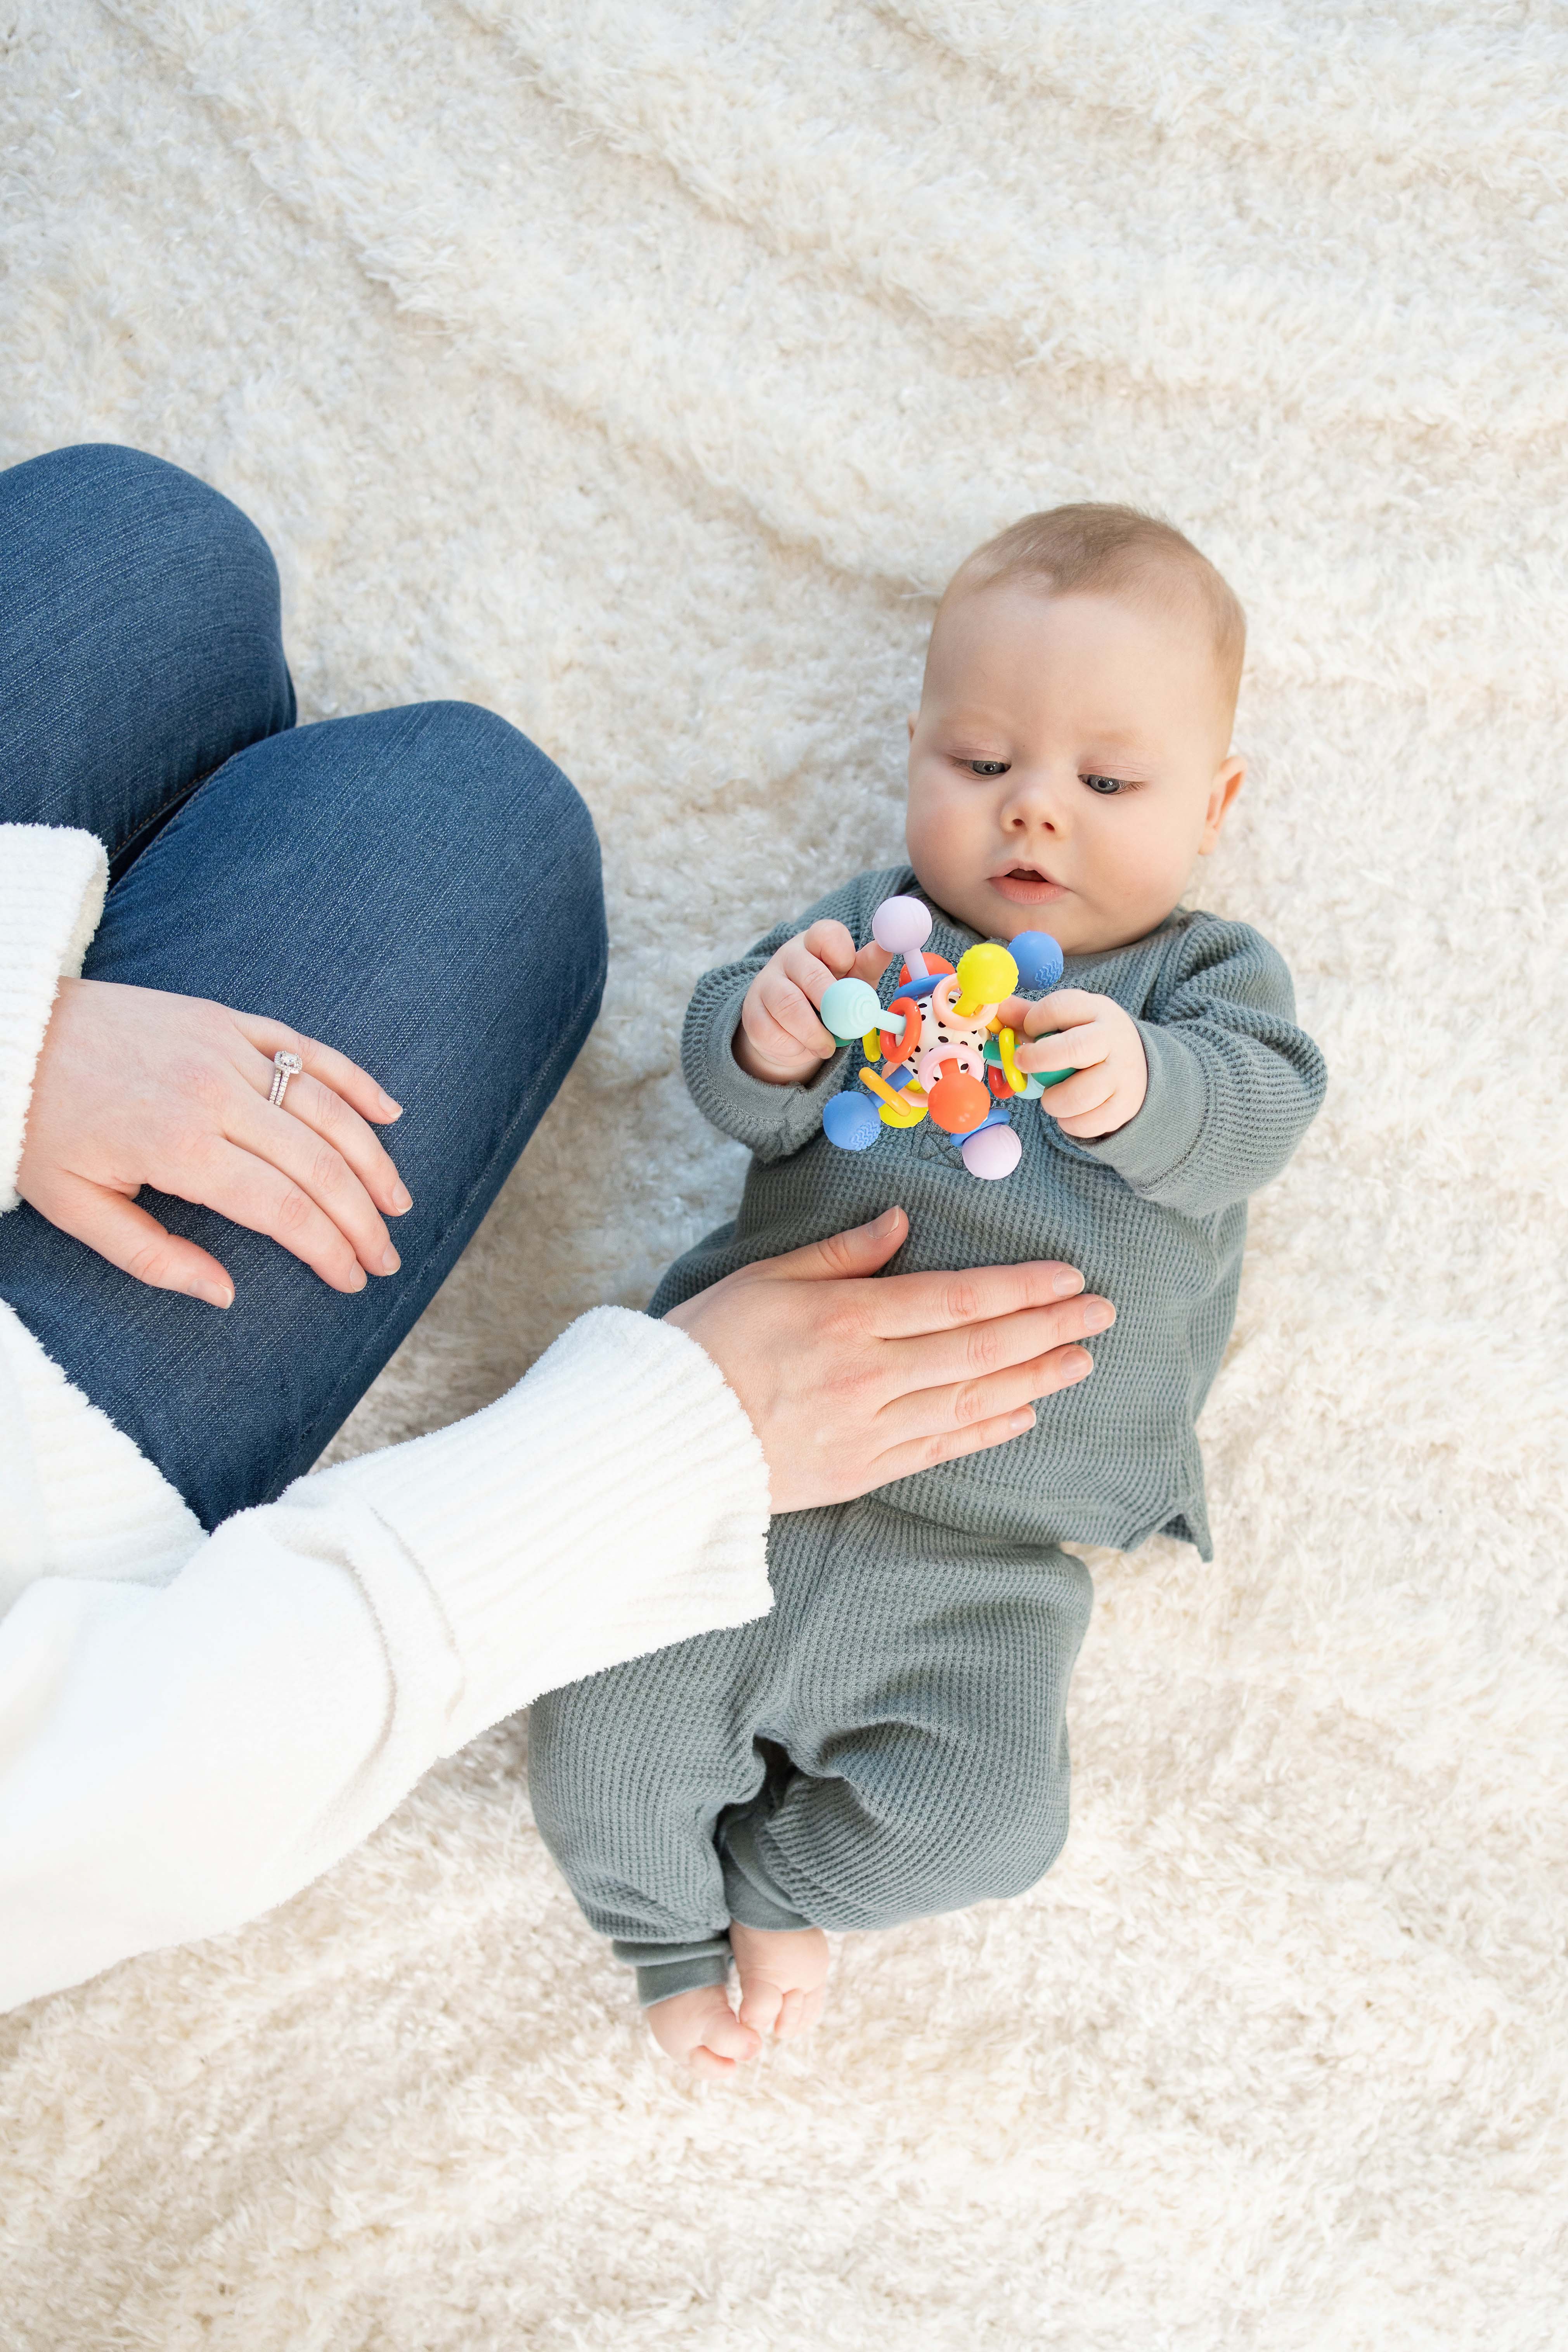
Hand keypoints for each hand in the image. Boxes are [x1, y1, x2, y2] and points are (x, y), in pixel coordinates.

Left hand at [18, 978, 410, 1306]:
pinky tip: (389, 1114)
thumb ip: (154, 1258)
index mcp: (177, 1147)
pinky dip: (354, 1080)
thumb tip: (224, 1293)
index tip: (352, 1280)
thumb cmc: (40, 1128)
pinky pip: (307, 1047)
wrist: (10, 1035)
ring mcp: (224, 1047)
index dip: (329, 1249)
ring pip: (326, 1107)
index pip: (283, 1209)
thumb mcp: (76, 1209)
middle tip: (386, 1257)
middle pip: (318, 1164)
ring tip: (395, 1202)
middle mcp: (213, 1093)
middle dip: (362, 1218)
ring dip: (372, 1159)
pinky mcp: (224, 1017)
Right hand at [664, 1206, 1113, 1511]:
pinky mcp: (862, 1472)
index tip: (1067, 1278)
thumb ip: (840, 1254)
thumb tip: (902, 1224)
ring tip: (1081, 1360)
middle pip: (980, 1350)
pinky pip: (941, 1449)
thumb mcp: (766, 1277)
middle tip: (1102, 1314)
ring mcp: (870, 1430)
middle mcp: (869, 1377)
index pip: (956, 1300)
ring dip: (1035, 1379)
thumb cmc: (707, 1345)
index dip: (1019, 1289)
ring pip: (972, 1401)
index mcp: (847, 1321)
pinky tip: (1026, 1414)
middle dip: (1048, 1329)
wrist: (662, 1438)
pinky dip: (988, 1431)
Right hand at [734, 920, 893, 1084]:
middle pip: (808, 973)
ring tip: (827, 1047)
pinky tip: (803, 1047)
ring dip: (812, 1032)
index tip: (849, 972)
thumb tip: (886, 948)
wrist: (793, 1028)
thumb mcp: (853, 980)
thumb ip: (867, 966)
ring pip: (787, 1005)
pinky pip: (771, 1031)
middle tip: (846, 1026)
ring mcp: (766, 984)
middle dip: (831, 1001)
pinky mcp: (752, 1014)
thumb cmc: (830, 997)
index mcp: (815, 943)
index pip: (825, 934)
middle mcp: (787, 957)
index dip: (841, 953)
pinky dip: (792, 1046)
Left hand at [1000, 987, 1148, 1139]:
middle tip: (1022, 1064)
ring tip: (1052, 1095)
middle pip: (1072, 1049)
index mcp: (1096, 1011)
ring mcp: (1122, 1075)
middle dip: (1038, 1059)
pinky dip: (1068, 1122)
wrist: (1139, 1065)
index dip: (1033, 1022)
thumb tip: (996, 1009)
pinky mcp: (1124, 1107)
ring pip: (1078, 1095)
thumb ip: (1030, 1015)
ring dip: (1053, 1100)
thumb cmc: (1090, 1039)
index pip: (1058, 1007)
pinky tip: (1069, 1111)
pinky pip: (1085, 1124)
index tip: (1028, 1033)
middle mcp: (1113, 1040)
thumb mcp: (1068, 1019)